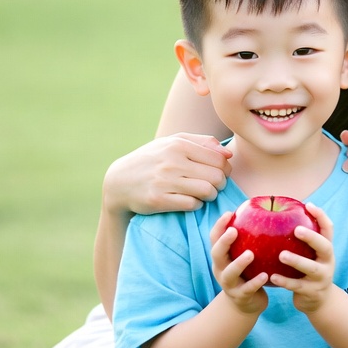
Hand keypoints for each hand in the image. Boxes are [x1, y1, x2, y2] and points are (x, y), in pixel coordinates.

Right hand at [102, 134, 232, 216]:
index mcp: (179, 145)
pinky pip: (192, 204)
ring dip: (210, 195)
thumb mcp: (172, 142)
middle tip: (213, 186)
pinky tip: (189, 200)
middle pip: (217, 176)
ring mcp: (165, 181)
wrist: (119, 181)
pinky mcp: (158, 200)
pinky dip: (196, 204)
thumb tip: (228, 153)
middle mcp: (172, 161)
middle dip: (220, 184)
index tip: (219, 174)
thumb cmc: (152, 159)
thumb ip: (202, 142)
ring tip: (203, 194)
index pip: (219, 159)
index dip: (225, 169)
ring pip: (207, 191)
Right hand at [210, 213, 267, 315]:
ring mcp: (229, 284)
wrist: (246, 304)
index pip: (214, 238)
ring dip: (239, 263)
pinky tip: (265, 276)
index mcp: (221, 256)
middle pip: (216, 254)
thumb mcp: (244, 255)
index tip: (230, 213)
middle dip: (223, 242)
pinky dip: (255, 282)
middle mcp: (220, 269)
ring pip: (229, 273)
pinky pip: (247, 289)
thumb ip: (249, 239)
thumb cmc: (248, 272)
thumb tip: (265, 211)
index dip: (220, 225)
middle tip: (234, 231)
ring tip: (250, 254)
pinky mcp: (240, 297)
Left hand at [269, 203, 335, 313]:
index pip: (328, 229)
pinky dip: (285, 281)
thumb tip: (278, 215)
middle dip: (312, 238)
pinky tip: (272, 277)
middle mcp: (328, 262)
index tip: (308, 205)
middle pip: (325, 246)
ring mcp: (322, 278)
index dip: (320, 216)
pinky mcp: (312, 292)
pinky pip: (297, 286)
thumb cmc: (308, 271)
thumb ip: (300, 241)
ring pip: (311, 268)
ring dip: (297, 261)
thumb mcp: (310, 255)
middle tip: (296, 230)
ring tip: (282, 255)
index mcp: (326, 249)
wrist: (319, 302)